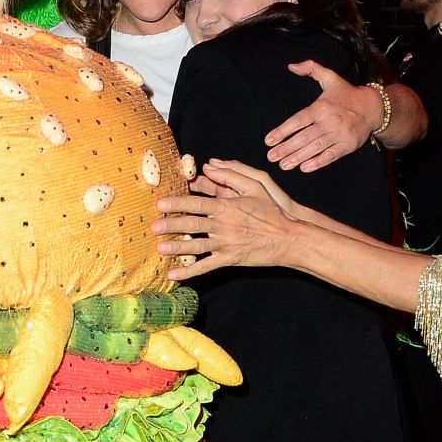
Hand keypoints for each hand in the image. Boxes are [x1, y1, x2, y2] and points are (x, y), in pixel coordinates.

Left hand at [152, 159, 303, 279]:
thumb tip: (210, 166)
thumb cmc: (272, 211)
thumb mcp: (256, 186)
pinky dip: (189, 272)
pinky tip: (173, 275)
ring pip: (196, 246)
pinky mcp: (230, 259)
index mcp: (228, 206)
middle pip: (193, 225)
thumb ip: (232, 175)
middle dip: (171, 225)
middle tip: (153, 226)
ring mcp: (226, 244)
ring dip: (177, 248)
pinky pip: (206, 266)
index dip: (178, 202)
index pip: (197, 203)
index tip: (161, 203)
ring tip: (159, 248)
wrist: (288, 238)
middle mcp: (224, 225)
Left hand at [264, 60, 382, 171]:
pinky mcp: (348, 145)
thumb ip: (311, 68)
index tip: (269, 140)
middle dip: (286, 148)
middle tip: (271, 157)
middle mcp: (330, 121)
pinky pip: (331, 155)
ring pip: (315, 148)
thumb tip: (291, 66)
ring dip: (297, 158)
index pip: (298, 120)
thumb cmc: (347, 94)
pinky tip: (304, 167)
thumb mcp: (330, 77)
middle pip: (304, 137)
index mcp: (322, 107)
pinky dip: (318, 162)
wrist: (373, 107)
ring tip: (283, 165)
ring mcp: (339, 134)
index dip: (282, 131)